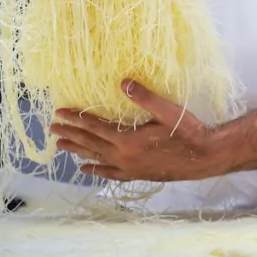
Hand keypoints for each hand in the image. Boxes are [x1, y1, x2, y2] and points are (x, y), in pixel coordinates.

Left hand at [48, 79, 223, 182]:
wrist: (203, 158)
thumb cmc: (187, 131)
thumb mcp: (168, 111)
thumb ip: (144, 97)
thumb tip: (123, 82)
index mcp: (127, 140)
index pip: (94, 127)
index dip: (76, 119)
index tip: (60, 113)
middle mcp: (123, 156)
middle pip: (90, 143)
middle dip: (71, 134)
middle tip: (52, 129)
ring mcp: (128, 168)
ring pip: (96, 158)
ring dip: (77, 151)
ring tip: (60, 147)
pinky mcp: (137, 174)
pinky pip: (110, 174)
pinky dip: (96, 170)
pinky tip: (86, 169)